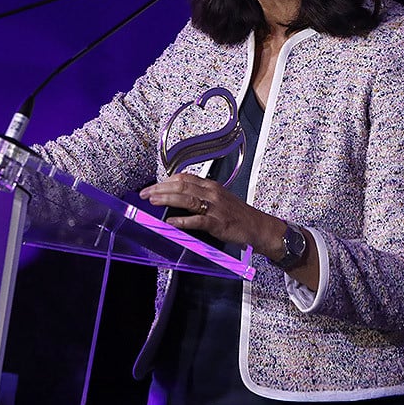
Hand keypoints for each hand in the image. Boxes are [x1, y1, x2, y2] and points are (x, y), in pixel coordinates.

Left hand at [138, 173, 284, 257]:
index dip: (165, 181)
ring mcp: (215, 208)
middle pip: (181, 186)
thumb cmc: (238, 214)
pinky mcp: (218, 223)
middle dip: (160, 188)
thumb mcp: (219, 199)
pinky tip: (171, 221)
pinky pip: (198, 220)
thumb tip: (178, 197)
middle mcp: (212, 193)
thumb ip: (200, 196)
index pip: (184, 178)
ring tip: (152, 201)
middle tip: (145, 193)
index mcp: (211, 186)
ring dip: (167, 199)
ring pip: (186, 199)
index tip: (152, 186)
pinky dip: (183, 220)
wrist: (258, 226)